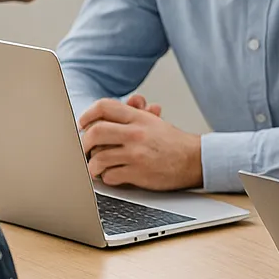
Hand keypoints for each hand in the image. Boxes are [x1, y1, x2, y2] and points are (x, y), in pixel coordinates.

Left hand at [80, 98, 202, 190]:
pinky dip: (107, 177)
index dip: (87, 115)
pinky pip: (110, 175)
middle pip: (95, 132)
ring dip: (93, 165)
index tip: (82, 124)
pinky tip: (113, 175)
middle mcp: (136, 133)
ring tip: (97, 167)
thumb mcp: (155, 122)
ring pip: (98, 157)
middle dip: (84, 143)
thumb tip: (130, 100)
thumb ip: (139, 112)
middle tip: (85, 149)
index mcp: (139, 118)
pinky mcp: (138, 173)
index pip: (104, 107)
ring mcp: (136, 154)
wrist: (195, 160)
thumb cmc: (174, 143)